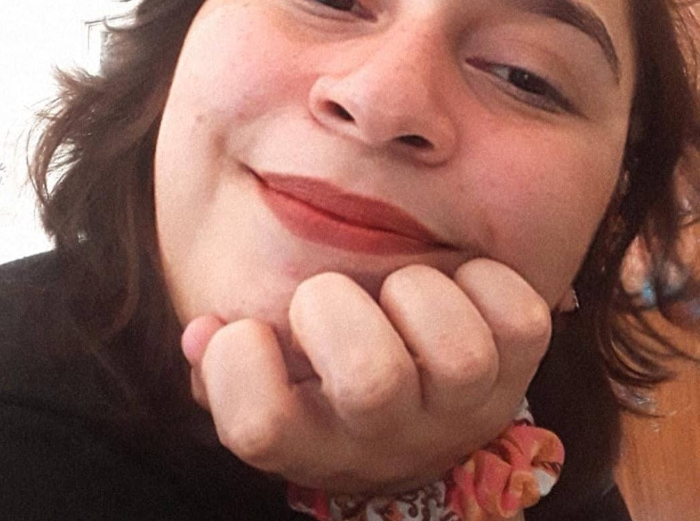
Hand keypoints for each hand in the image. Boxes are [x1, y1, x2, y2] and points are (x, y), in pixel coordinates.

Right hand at [181, 259, 550, 494]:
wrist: (416, 414)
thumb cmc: (326, 380)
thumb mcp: (268, 379)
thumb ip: (224, 360)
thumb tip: (205, 333)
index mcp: (312, 441)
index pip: (261, 427)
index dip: (238, 365)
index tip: (245, 330)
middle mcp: (392, 436)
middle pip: (371, 379)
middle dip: (335, 308)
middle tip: (329, 295)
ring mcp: (461, 407)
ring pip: (457, 352)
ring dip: (416, 293)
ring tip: (399, 290)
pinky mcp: (516, 369)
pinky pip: (519, 318)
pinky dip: (485, 282)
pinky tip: (456, 283)